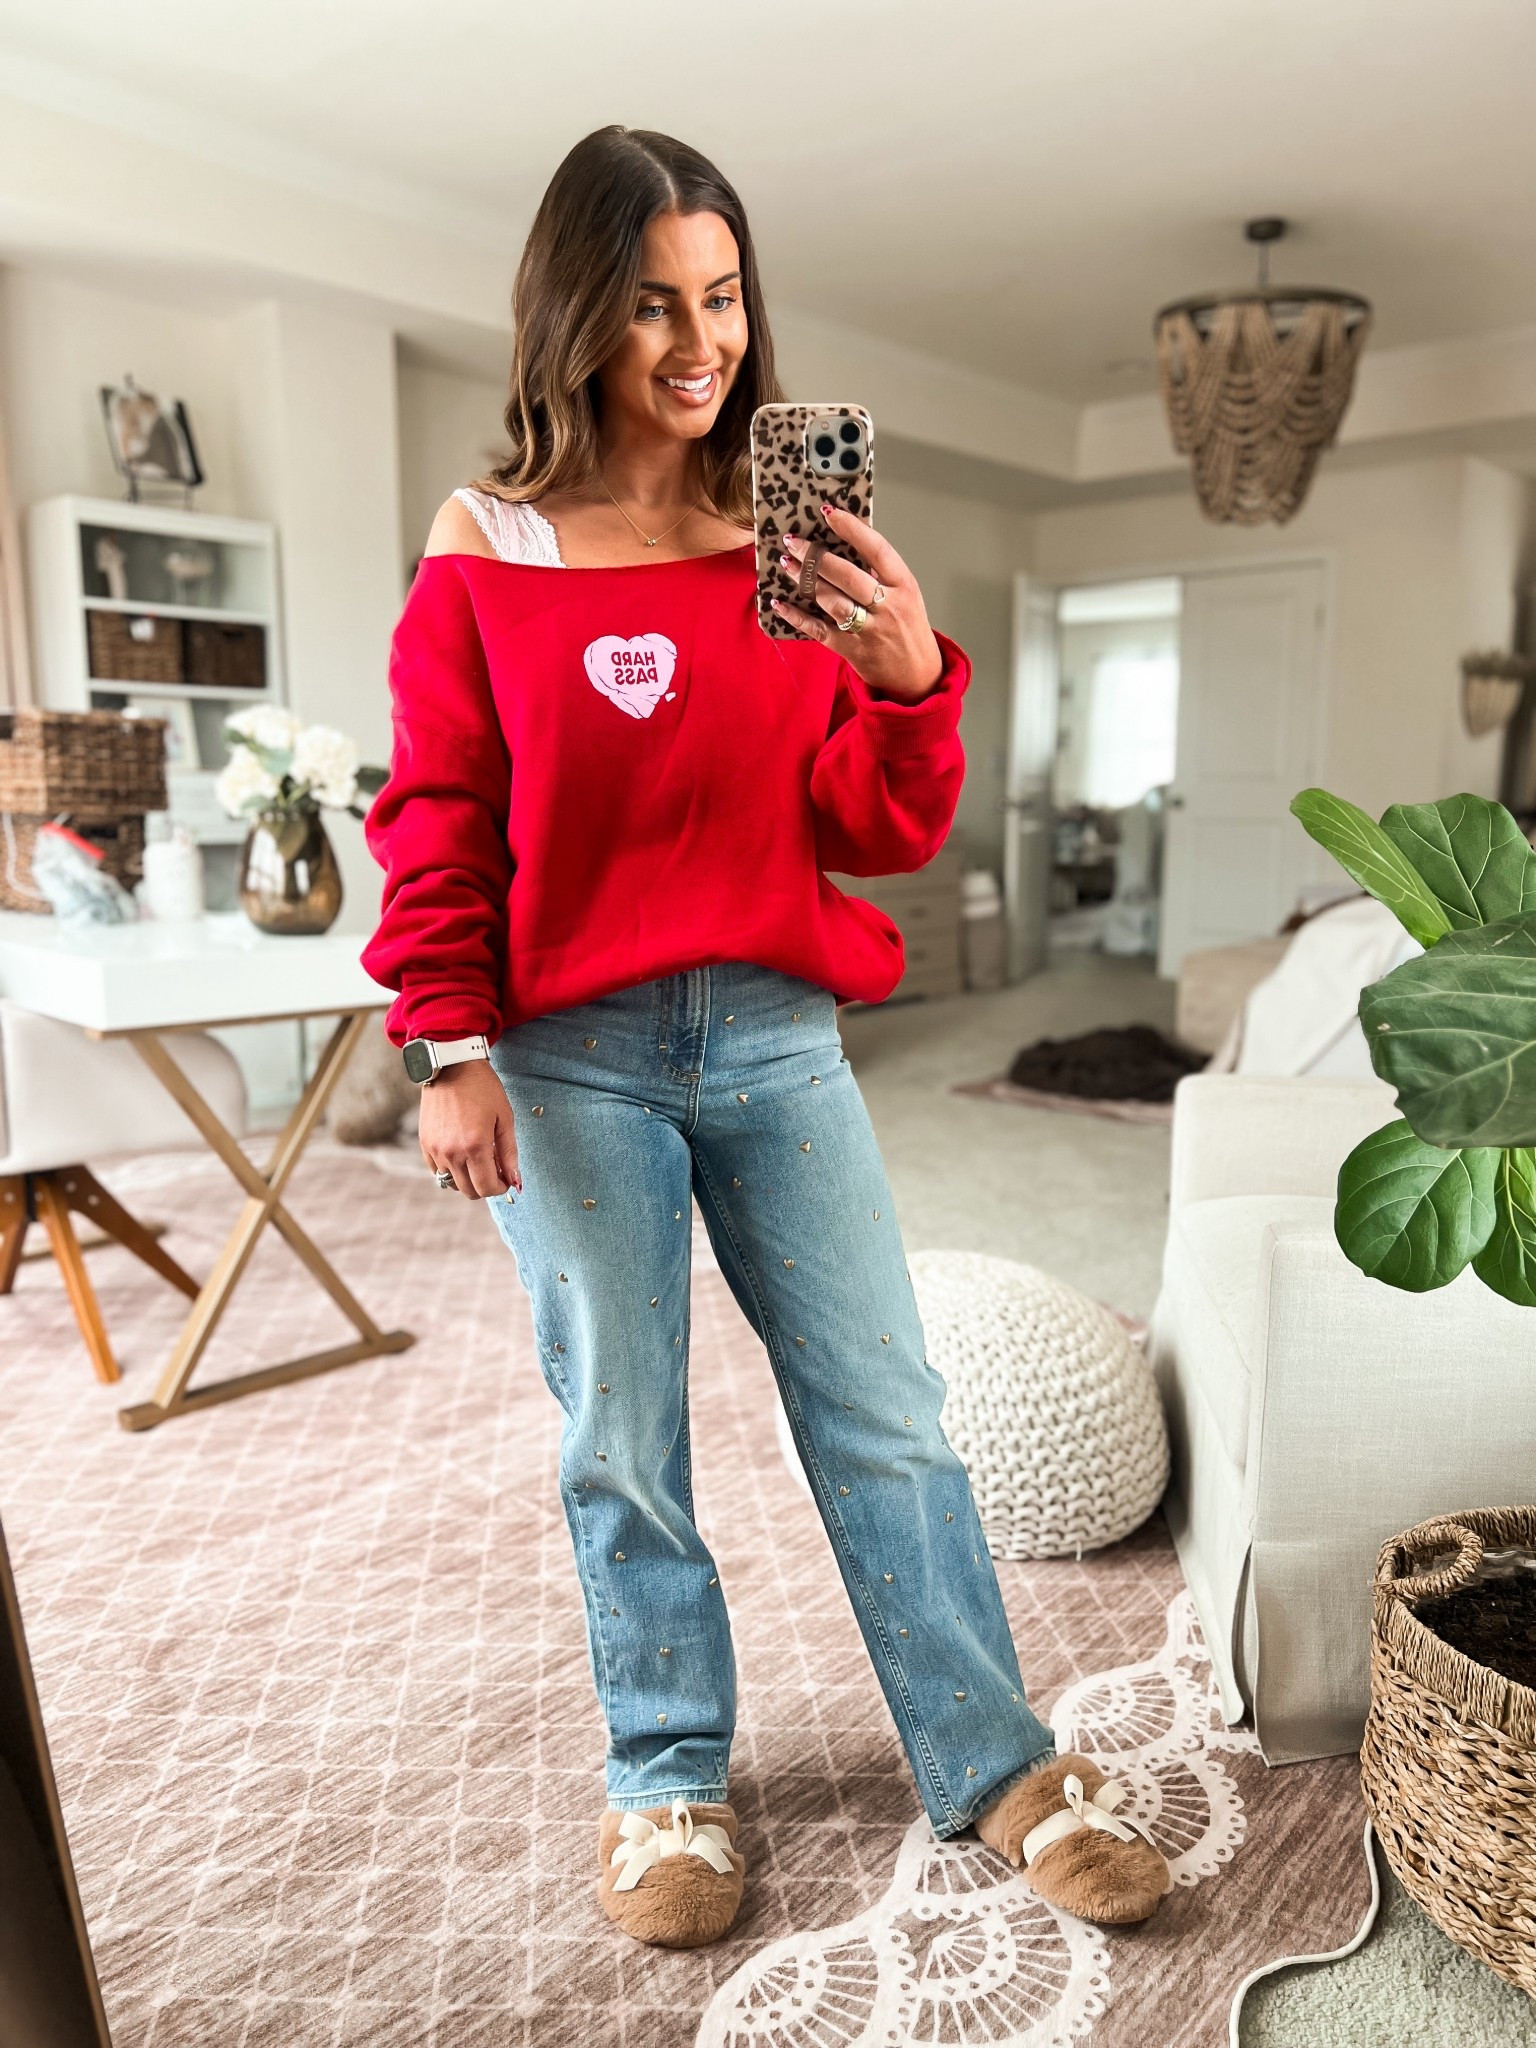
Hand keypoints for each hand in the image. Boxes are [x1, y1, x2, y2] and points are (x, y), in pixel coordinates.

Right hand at [419, 1060, 519, 1199]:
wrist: (452, 1066)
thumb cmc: (483, 1089)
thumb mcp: (505, 1119)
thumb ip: (510, 1153)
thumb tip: (515, 1181)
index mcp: (475, 1146)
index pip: (487, 1188)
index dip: (501, 1188)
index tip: (506, 1178)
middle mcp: (452, 1152)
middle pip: (470, 1192)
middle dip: (486, 1185)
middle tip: (494, 1168)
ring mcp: (435, 1149)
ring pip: (453, 1183)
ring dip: (468, 1178)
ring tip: (478, 1157)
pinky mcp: (425, 1144)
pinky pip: (437, 1171)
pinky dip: (451, 1169)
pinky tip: (461, 1152)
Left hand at [773, 505, 942, 702]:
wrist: (917, 674)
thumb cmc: (908, 626)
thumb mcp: (906, 594)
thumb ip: (881, 571)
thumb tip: (847, 538)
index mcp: (904, 586)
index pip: (877, 550)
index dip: (852, 529)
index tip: (829, 512)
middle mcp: (888, 607)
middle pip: (848, 575)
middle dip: (816, 555)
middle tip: (793, 540)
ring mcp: (869, 631)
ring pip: (832, 600)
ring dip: (805, 580)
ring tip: (786, 564)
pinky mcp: (852, 650)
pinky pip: (818, 629)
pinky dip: (796, 616)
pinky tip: (779, 603)